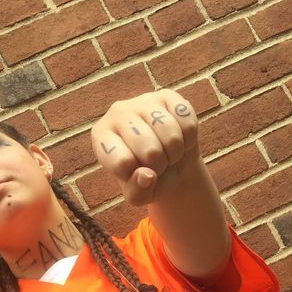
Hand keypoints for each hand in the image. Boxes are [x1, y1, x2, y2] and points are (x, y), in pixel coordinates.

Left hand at [90, 89, 199, 206]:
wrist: (170, 160)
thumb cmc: (147, 178)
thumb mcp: (138, 194)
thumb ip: (137, 192)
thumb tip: (147, 176)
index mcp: (102, 137)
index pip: (122, 162)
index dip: (139, 177)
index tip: (139, 174)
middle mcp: (118, 112)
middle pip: (150, 150)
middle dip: (161, 165)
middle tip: (158, 164)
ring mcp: (143, 100)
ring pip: (171, 135)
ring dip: (176, 153)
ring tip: (168, 153)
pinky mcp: (168, 96)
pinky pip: (187, 123)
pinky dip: (189, 139)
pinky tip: (180, 139)